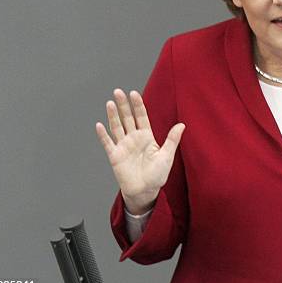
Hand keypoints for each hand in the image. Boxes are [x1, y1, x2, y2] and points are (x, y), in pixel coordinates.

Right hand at [95, 89, 185, 213]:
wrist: (145, 191)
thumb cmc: (158, 174)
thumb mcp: (167, 155)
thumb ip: (172, 139)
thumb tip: (182, 124)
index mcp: (146, 136)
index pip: (141, 117)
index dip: (138, 105)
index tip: (134, 93)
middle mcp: (134, 138)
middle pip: (127, 118)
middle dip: (123, 105)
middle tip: (118, 91)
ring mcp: (123, 146)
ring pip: (117, 127)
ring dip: (113, 115)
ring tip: (110, 103)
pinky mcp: (115, 156)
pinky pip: (108, 143)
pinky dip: (103, 135)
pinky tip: (99, 125)